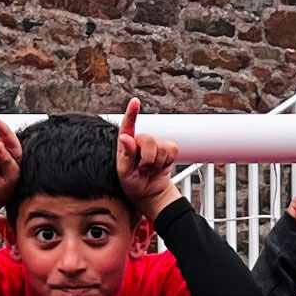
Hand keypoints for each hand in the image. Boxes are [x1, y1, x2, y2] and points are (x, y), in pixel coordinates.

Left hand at [112, 97, 179, 215]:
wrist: (150, 193)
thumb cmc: (133, 183)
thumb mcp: (124, 172)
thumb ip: (125, 154)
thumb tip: (125, 137)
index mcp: (126, 144)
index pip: (128, 125)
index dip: (132, 113)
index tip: (135, 102)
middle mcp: (140, 141)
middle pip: (148, 139)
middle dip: (147, 158)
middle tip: (143, 168)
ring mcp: (155, 145)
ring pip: (161, 146)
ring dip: (156, 162)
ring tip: (150, 169)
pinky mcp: (168, 150)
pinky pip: (172, 150)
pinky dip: (167, 160)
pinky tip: (160, 166)